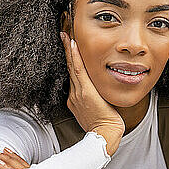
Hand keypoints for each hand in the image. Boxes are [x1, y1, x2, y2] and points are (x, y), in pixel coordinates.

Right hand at [60, 31, 124, 155]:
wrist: (105, 136)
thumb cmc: (105, 126)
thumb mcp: (98, 110)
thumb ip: (96, 99)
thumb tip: (99, 92)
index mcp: (76, 98)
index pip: (73, 74)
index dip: (70, 59)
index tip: (68, 45)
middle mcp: (74, 94)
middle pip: (69, 67)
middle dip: (66, 50)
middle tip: (63, 32)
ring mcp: (78, 93)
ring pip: (72, 66)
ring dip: (68, 49)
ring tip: (65, 33)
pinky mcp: (85, 92)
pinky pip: (78, 71)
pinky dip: (74, 57)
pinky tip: (72, 44)